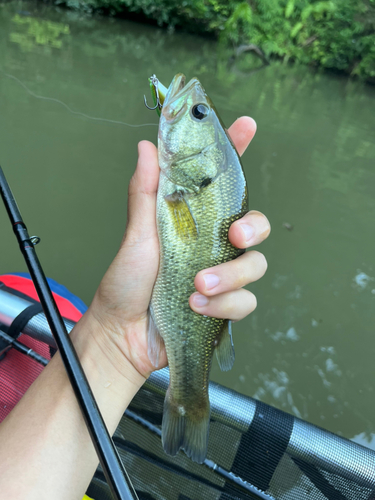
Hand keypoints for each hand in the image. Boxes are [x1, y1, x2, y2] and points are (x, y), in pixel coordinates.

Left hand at [89, 117, 269, 382]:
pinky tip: (197, 307)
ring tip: (197, 286)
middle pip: (256, 225)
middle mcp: (212, 245)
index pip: (222, 181)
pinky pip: (246, 302)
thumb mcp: (136, 235)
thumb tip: (145, 147)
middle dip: (254, 229)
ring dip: (230, 278)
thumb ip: (145, 193)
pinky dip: (223, 305)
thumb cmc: (127, 282)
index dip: (236, 152)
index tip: (246, 125)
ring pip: (256, 266)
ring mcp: (222, 275)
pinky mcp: (225, 305)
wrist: (124, 334)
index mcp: (194, 221)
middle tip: (233, 238)